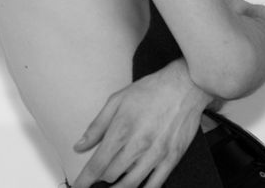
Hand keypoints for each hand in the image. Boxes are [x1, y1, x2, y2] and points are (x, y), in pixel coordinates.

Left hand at [71, 59, 213, 187]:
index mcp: (122, 130)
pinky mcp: (172, 158)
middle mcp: (138, 145)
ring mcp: (156, 154)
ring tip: (112, 186)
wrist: (184, 85)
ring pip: (131, 184)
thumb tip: (80, 145)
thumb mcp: (117, 100)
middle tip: (99, 177)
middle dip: (101, 179)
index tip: (79, 186)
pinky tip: (136, 187)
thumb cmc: (152, 90)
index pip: (97, 164)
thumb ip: (97, 126)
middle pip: (111, 176)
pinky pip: (155, 185)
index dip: (84, 180)